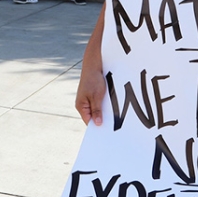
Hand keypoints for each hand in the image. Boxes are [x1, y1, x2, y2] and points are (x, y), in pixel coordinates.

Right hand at [75, 7, 106, 125]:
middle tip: (115, 128)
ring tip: (116, 118)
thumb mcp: (96, 96)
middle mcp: (84, 104)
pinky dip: (107, 106)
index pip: (89, 122)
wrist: (94, 63)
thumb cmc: (93, 79)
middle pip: (94, 117)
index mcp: (81, 106)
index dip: (98, 127)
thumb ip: (97, 110)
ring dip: (106, 113)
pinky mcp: (95, 95)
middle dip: (103, 121)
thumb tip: (97, 124)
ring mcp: (89, 100)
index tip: (108, 133)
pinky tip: (115, 108)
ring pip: (98, 111)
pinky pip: (101, 104)